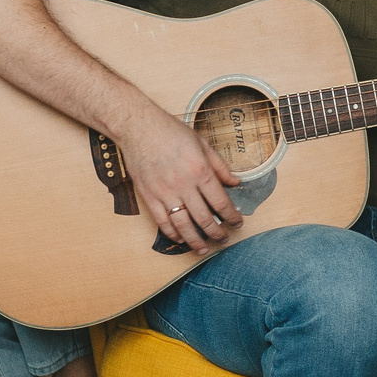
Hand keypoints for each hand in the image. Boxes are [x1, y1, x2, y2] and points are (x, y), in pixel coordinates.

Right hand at [119, 108, 242, 252]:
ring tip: (204, 248)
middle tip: (224, 239)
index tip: (237, 223)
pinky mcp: (149, 196)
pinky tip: (181, 239)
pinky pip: (162, 222)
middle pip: (204, 218)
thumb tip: (235, 182)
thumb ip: (220, 165)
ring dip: (195, 240)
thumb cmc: (170, 131)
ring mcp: (164, 193)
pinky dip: (172, 234)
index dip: (232, 216)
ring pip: (183, 226)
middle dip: (217, 233)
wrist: (138, 127)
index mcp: (200, 170)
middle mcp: (184, 185)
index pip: (221, 202)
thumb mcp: (202, 143)